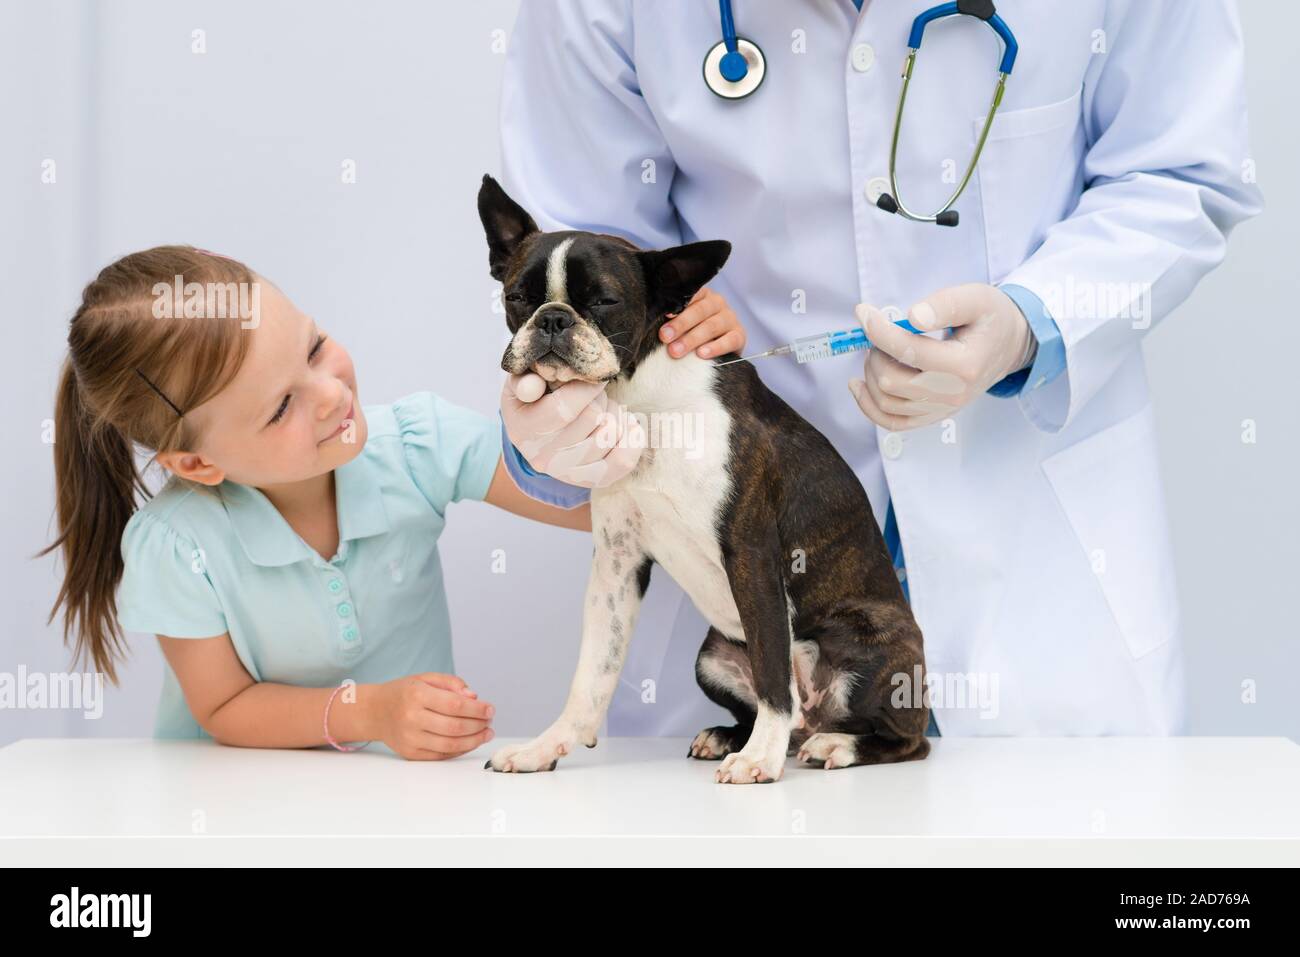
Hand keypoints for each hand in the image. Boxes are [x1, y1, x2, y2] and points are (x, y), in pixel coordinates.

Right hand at [373, 673, 494, 760]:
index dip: (477, 709)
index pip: (455, 704)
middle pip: (455, 726)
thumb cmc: (404, 693)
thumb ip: (452, 683)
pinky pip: (441, 756)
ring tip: (486, 733)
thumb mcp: (425, 678)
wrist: (375, 712)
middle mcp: (412, 718)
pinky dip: (460, 750)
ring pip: (450, 745)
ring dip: (474, 741)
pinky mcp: (411, 753)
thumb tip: (474, 696)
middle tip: (490, 722)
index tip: (490, 709)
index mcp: (417, 695)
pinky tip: (470, 742)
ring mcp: (410, 738)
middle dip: (479, 725)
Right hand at [501, 374, 644, 487]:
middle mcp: (543, 458)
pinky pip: (622, 462)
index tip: (594, 378)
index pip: (564, 409)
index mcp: (523, 430)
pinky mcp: (591, 480)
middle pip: (592, 418)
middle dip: (600, 397)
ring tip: (605, 406)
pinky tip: (628, 422)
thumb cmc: (533, 398)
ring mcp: (567, 473)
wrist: (539, 433)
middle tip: (595, 392)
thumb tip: (531, 387)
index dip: (587, 388)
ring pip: (610, 434)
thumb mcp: (520, 383)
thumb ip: (524, 381)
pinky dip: (632, 439)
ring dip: (614, 413)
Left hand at [660, 286, 745, 358]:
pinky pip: (729, 340)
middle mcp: (717, 303)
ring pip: (712, 325)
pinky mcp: (740, 335)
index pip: (690, 295)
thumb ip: (670, 318)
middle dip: (680, 324)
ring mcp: (730, 318)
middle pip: (699, 311)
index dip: (677, 304)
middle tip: (664, 337)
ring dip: (692, 339)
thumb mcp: (681, 323)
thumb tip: (648, 322)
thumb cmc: (690, 333)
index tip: (664, 314)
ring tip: (676, 351)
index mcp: (701, 295)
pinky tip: (702, 354)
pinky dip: (715, 347)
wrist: (718, 349)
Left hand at [848, 283, 1035, 430]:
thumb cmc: (989, 318)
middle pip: (890, 381)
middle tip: (880, 331)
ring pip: (885, 402)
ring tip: (878, 351)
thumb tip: (913, 317)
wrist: (1007, 345)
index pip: (908, 351)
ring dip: (870, 373)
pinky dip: (869, 406)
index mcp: (964, 365)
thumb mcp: (975, 299)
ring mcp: (942, 409)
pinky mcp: (932, 415)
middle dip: (875, 352)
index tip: (863, 311)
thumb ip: (945, 304)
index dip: (878, 330)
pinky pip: (892, 422)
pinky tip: (858, 385)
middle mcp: (953, 393)